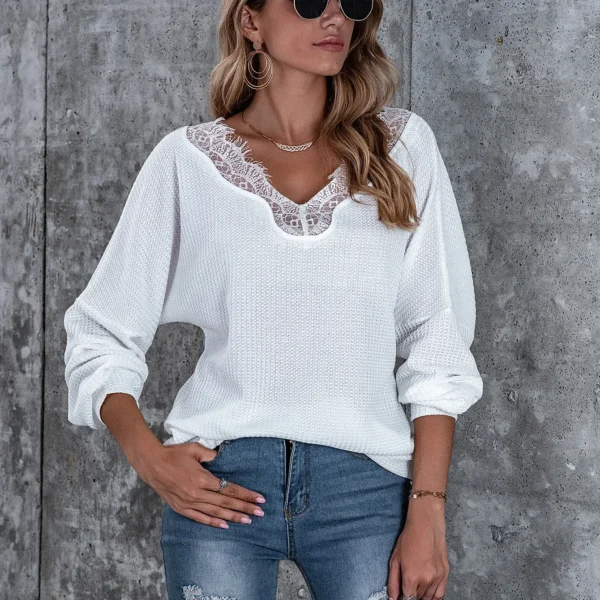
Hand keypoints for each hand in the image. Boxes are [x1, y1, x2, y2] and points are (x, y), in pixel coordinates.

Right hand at [135, 442, 266, 528]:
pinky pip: (200, 518)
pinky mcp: (181, 508)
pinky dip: (213, 523)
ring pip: (215, 513)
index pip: (229, 489)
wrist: (151, 464)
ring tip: (247, 521)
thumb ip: (212, 455)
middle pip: (226, 503)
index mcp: (202, 478)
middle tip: (260, 513)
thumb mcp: (195, 449)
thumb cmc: (174, 454)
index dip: (246, 495)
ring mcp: (189, 503)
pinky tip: (224, 526)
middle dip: (245, 508)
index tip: (259, 499)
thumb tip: (224, 458)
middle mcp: (197, 493)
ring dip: (233, 517)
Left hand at [387, 498, 448, 599]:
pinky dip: (433, 597)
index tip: (401, 594)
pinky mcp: (445, 574)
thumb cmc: (408, 539)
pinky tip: (428, 593)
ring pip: (429, 598)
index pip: (407, 599)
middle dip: (412, 595)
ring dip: (421, 596)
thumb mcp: (395, 559)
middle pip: (418, 599)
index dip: (403, 597)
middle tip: (408, 586)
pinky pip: (440, 594)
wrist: (426, 525)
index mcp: (411, 577)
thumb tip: (393, 598)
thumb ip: (393, 582)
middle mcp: (426, 580)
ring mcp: (438, 578)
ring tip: (416, 587)